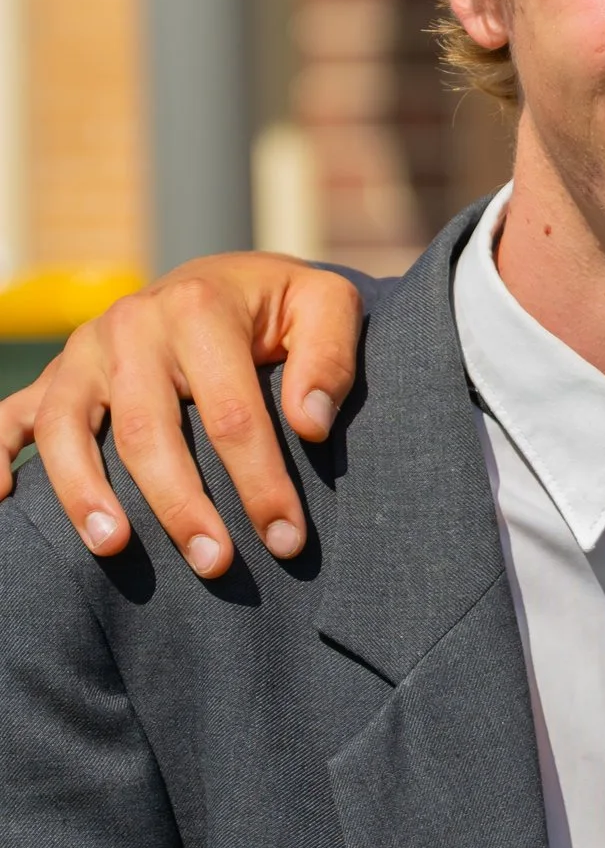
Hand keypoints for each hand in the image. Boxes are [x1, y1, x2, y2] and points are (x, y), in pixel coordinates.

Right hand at [0, 256, 364, 575]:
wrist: (226, 281)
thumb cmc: (281, 310)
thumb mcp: (326, 308)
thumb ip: (330, 358)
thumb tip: (310, 424)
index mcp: (198, 308)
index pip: (231, 413)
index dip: (260, 483)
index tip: (286, 539)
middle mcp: (130, 326)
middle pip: (146, 430)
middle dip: (180, 507)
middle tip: (214, 565)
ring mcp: (84, 352)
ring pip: (67, 429)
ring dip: (85, 494)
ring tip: (113, 549)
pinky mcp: (56, 376)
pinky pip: (10, 416)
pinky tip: (3, 497)